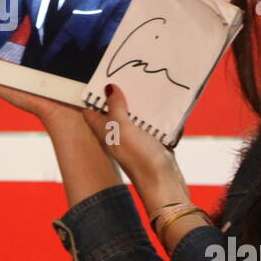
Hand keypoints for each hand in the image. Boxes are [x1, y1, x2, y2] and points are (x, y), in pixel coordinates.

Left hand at [81, 82, 188, 202]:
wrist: (165, 187)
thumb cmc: (140, 160)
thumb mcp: (123, 129)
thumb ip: (115, 108)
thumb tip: (109, 88)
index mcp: (106, 131)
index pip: (92, 109)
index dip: (95, 93)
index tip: (103, 74)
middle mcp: (119, 135)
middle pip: (116, 109)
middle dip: (123, 93)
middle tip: (131, 72)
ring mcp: (138, 140)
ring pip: (138, 116)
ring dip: (145, 103)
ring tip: (152, 84)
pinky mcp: (155, 144)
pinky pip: (157, 125)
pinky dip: (162, 117)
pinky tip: (168, 106)